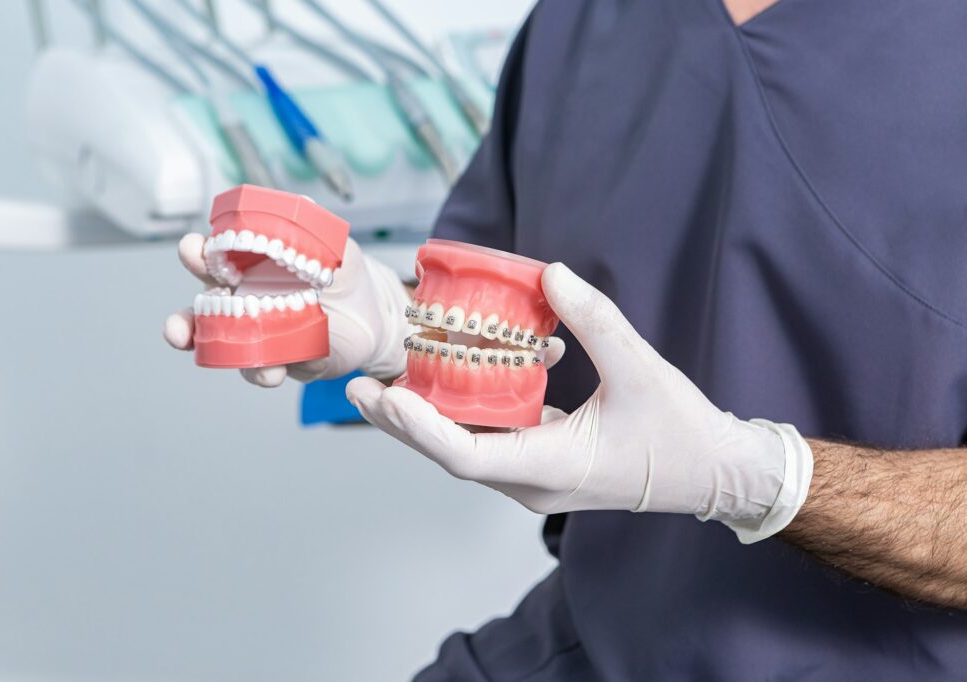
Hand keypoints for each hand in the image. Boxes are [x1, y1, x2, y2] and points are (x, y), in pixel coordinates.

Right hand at [164, 234, 411, 385]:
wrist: (375, 312)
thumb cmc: (343, 274)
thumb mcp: (333, 245)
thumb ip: (315, 229)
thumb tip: (304, 206)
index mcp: (246, 269)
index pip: (210, 260)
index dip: (196, 255)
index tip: (193, 248)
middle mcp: (244, 305)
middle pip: (201, 316)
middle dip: (184, 323)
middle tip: (177, 330)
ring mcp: (261, 337)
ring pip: (232, 352)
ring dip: (234, 362)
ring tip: (258, 368)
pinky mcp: (286, 362)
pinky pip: (276, 368)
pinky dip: (279, 368)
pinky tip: (292, 363)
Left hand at [346, 263, 812, 542]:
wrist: (711, 473)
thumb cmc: (679, 431)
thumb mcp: (640, 367)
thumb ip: (594, 319)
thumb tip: (550, 274)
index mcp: (551, 467)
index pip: (466, 455)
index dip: (420, 428)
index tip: (383, 398)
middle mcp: (532, 482)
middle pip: (450, 454)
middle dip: (402, 422)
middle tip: (358, 386)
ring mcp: (534, 479)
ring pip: (464, 450)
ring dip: (424, 421)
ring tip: (384, 386)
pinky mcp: (540, 466)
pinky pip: (487, 442)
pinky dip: (460, 416)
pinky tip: (442, 385)